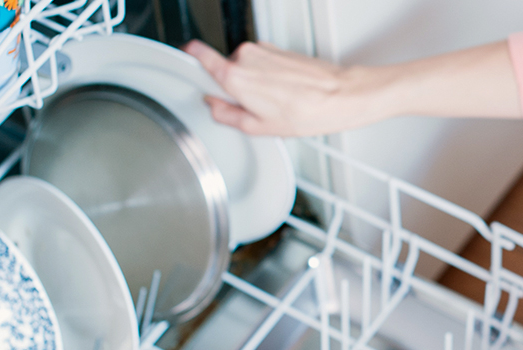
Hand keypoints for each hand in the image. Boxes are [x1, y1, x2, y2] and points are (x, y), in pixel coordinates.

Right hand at [183, 40, 383, 136]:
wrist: (340, 96)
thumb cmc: (307, 112)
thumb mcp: (258, 127)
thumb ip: (226, 115)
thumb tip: (213, 106)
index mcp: (235, 76)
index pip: (199, 56)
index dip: (188, 61)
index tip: (182, 63)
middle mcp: (246, 56)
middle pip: (224, 71)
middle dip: (232, 89)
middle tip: (251, 109)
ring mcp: (263, 50)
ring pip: (244, 68)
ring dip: (252, 84)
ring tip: (274, 103)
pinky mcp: (277, 49)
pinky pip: (261, 64)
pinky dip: (267, 78)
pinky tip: (284, 94)